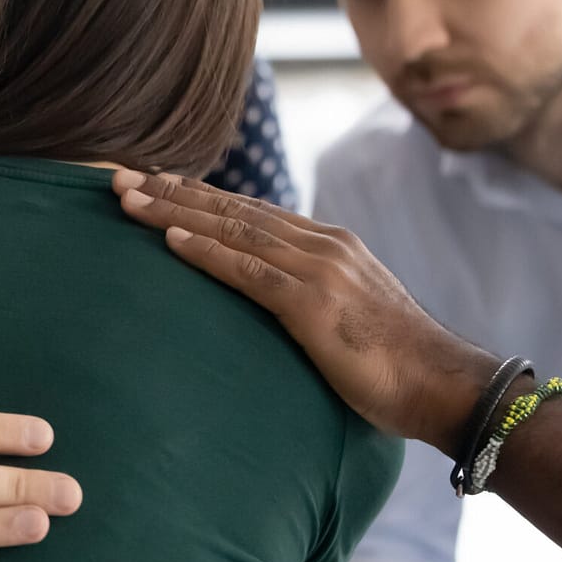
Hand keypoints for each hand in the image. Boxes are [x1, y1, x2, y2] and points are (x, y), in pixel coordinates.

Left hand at [113, 171, 498, 453]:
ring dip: (174, 213)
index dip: (197, 195)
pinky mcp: (313, 305)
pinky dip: (206, 252)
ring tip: (127, 200)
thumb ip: (310, 296)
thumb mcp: (347, 315)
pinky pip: (249, 271)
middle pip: (231, 209)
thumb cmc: (395, 363)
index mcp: (328, 244)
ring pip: (232, 230)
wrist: (444, 384)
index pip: (249, 210)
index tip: (153, 183)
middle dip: (171, 191)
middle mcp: (321, 245)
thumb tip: (273, 301)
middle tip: (118, 177)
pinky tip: (170, 240)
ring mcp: (318, 271)